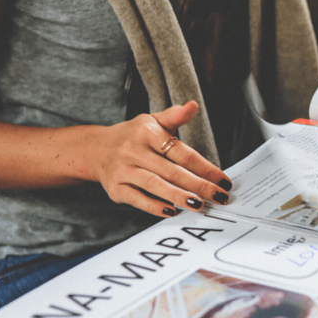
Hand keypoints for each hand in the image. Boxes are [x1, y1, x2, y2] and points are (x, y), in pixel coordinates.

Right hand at [92, 101, 231, 216]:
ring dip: (179, 196)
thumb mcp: (152, 121)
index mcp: (148, 133)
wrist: (95, 149)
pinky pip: (137, 199)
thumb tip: (193, 106)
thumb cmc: (133, 136)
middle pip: (172, 171)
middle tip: (218, 196)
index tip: (223, 180)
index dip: (205, 167)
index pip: (182, 153)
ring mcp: (124, 171)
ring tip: (199, 205)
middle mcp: (134, 151)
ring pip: (155, 185)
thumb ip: (174, 116)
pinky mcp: (116, 188)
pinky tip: (172, 211)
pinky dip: (154, 206)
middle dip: (198, 186)